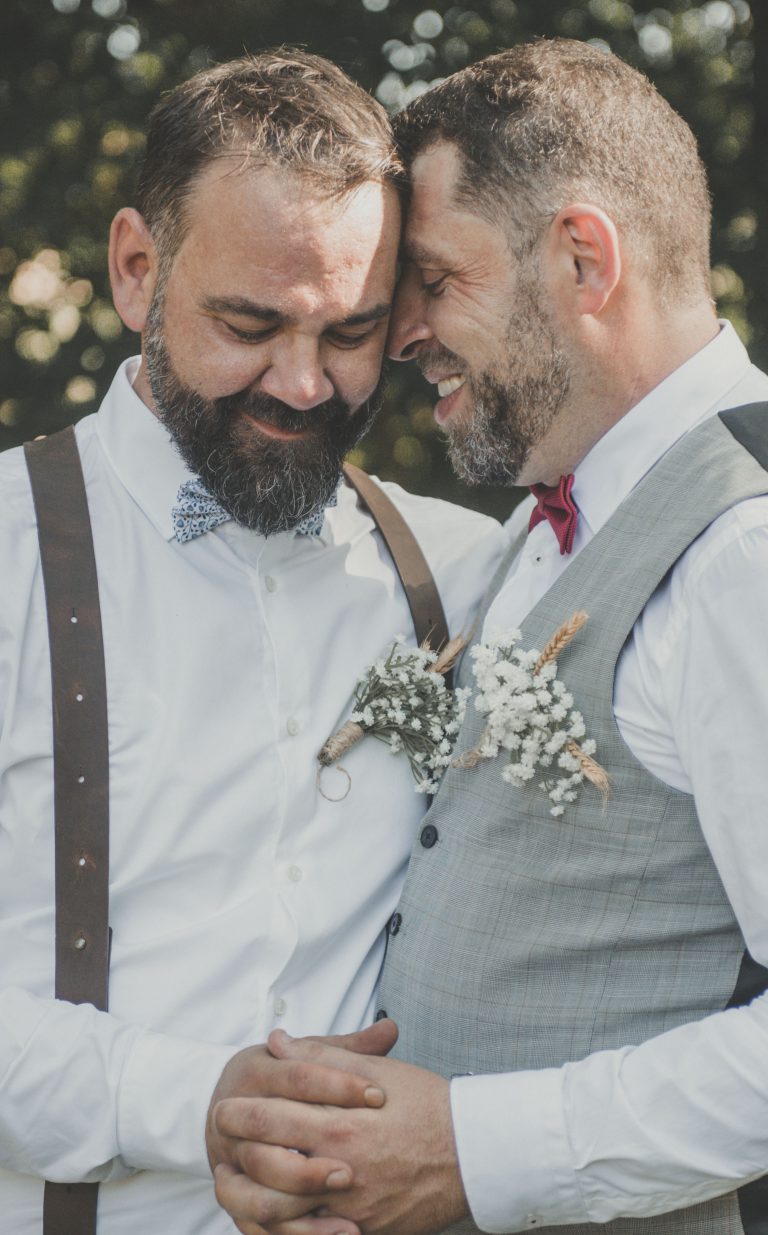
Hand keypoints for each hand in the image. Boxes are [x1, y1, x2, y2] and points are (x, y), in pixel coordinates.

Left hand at [212, 1030, 468, 1234]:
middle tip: (222, 1143)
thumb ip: (320, 1055)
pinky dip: (287, 1227)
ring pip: (281, 1211)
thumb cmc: (426, 1103)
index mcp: (340, 1123)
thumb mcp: (374, 1070)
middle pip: (266, 1167)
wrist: (474, 1153)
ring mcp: (351, 1207)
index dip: (238, 1113)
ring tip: (234, 1181)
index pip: (269, 1118)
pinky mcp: (364, 1231)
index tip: (223, 1108)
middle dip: (236, 1152)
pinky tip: (273, 1213)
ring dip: (249, 1197)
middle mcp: (340, 1168)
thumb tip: (277, 1041)